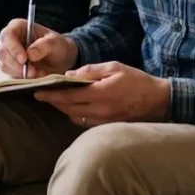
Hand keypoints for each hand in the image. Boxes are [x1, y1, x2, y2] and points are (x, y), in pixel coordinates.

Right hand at [0, 18, 77, 78]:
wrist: (60, 59)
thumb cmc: (57, 45)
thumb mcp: (55, 42)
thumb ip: (44, 45)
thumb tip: (29, 54)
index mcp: (18, 27)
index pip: (8, 35)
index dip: (13, 48)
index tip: (24, 59)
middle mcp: (9, 39)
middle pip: (3, 52)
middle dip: (16, 64)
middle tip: (32, 72)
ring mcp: (8, 54)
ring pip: (5, 65)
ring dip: (20, 72)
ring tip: (38, 73)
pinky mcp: (10, 67)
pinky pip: (9, 74)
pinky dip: (22, 77)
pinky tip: (35, 76)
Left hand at [34, 62, 170, 126]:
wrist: (157, 101)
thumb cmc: (137, 80)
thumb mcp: (114, 67)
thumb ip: (91, 71)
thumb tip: (69, 75)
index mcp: (100, 94)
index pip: (68, 96)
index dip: (51, 95)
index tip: (37, 92)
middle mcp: (99, 110)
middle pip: (68, 108)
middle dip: (53, 102)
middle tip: (42, 95)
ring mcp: (103, 121)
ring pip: (75, 117)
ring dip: (64, 109)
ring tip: (57, 100)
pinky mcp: (107, 126)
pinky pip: (85, 123)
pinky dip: (76, 115)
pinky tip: (74, 107)